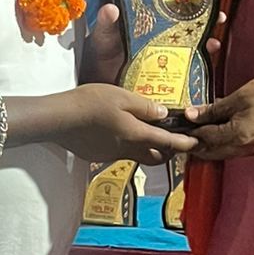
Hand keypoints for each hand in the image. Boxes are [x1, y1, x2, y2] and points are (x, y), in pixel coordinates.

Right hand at [55, 84, 197, 164]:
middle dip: (168, 152)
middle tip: (173, 140)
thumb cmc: (90, 103)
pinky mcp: (98, 155)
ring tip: (145, 132)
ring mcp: (111, 155)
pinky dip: (126, 145)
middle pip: (155, 157)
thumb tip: (162, 114)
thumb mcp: (121, 97)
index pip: (167, 142)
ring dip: (146, 148)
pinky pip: (119, 153)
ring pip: (137, 155)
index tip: (195, 143)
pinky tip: (116, 131)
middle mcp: (127, 150)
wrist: (58, 120)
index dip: (184, 143)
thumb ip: (144, 106)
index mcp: (136, 134)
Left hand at [81, 6, 226, 86]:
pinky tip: (203, 72)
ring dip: (206, 46)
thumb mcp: (103, 36)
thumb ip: (106, 24)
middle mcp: (162, 42)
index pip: (174, 12)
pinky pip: (186, 76)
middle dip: (207, 23)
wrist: (99, 83)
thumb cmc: (102, 54)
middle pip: (190, 29)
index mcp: (150, 27)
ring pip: (193, 51)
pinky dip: (197, 75)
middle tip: (218, 17)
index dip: (190, 4)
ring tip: (212, 44)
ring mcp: (167, 61)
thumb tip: (110, 9)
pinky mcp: (167, 80)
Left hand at [188, 73, 253, 160]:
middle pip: (210, 152)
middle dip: (195, 143)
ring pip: (221, 152)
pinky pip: (232, 149)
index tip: (178, 122)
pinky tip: (217, 128)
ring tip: (196, 128)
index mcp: (236, 137)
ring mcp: (251, 150)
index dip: (189, 129)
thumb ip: (214, 109)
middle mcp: (242, 149)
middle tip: (183, 130)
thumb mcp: (240, 97)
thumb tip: (192, 115)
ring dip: (207, 143)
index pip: (204, 138)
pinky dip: (221, 141)